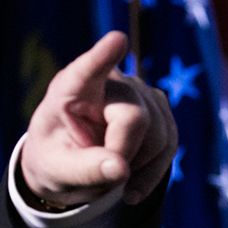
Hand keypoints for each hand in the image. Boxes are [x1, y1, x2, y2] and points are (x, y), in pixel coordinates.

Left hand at [20, 31, 177, 207]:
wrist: (72, 163)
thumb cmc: (57, 159)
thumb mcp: (57, 171)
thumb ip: (84, 170)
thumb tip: (121, 170)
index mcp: (70, 89)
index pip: (87, 70)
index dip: (103, 57)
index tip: (117, 41)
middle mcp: (109, 82)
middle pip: (135, 118)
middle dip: (123, 156)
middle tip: (99, 180)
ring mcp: (139, 92)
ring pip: (159, 135)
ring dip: (138, 169)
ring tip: (109, 178)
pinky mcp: (159, 109)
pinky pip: (170, 145)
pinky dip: (153, 173)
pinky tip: (131, 185)